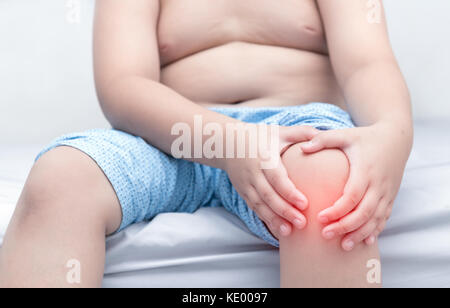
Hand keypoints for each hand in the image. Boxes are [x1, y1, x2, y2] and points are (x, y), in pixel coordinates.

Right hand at [225, 124, 318, 237]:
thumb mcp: (279, 131)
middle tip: (302, 223)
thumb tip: (325, 136)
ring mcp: (246, 184)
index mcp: (264, 158)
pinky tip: (277, 230)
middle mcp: (253, 173)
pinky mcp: (243, 192)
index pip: (276, 178)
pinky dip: (265, 220)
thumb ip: (302, 133)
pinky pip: (254, 209)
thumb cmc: (259, 137)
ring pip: (259, 205)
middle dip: (284, 211)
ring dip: (273, 220)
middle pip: (268, 195)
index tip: (304, 204)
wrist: (228, 143)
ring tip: (288, 232)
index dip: (289, 192)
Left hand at [301, 121, 410, 250]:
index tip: (319, 218)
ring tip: (344, 246)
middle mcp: (378, 184)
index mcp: (365, 170)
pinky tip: (364, 241)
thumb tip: (301, 148)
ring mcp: (387, 192)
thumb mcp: (344, 134)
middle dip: (345, 226)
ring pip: (376, 219)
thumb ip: (323, 139)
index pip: (352, 196)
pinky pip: (385, 217)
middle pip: (364, 212)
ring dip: (360, 233)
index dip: (337, 210)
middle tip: (326, 235)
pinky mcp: (391, 197)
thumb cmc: (364, 137)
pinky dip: (375, 230)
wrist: (396, 139)